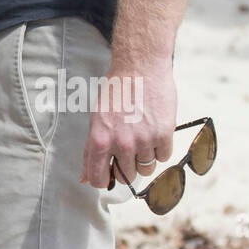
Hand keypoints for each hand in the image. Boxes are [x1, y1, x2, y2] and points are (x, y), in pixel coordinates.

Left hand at [80, 58, 175, 188]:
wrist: (140, 68)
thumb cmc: (115, 91)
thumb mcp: (96, 119)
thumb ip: (90, 150)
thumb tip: (85, 178)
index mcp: (99, 140)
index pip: (99, 179)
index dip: (104, 180)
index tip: (109, 176)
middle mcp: (121, 143)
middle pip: (126, 176)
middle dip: (127, 165)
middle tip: (129, 145)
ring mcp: (144, 141)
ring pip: (146, 169)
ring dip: (145, 157)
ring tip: (142, 135)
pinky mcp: (163, 135)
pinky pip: (163, 157)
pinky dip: (160, 148)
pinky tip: (154, 130)